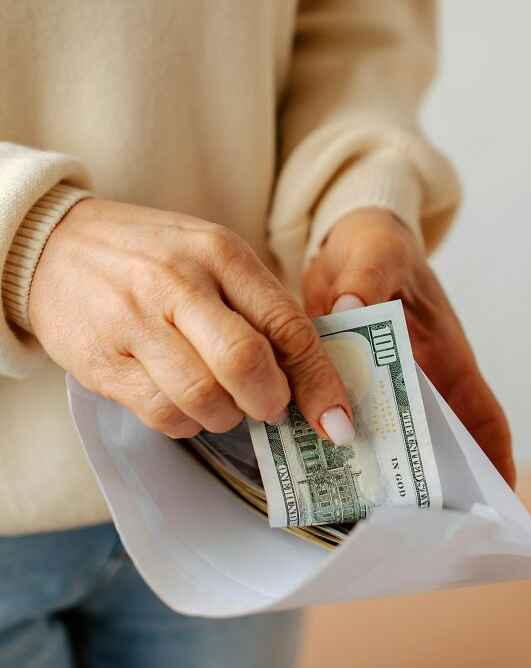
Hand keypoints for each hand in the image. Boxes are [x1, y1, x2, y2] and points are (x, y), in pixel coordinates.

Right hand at [28, 199, 352, 442]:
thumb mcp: (208, 253)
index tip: (337, 418)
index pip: (284, 324)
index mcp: (219, 252)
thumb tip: (307, 370)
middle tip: (272, 408)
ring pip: (204, 398)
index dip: (319, 380)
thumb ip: (254, 303)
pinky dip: (186, 423)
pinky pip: (161, 414)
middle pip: (246, 363)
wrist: (56, 244)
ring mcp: (136, 322)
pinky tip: (185, 405)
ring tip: (224, 403)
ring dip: (227, 416)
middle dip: (271, 402)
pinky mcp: (102, 361)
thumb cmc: (149, 254)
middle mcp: (179, 283)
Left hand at [303, 207, 514, 486]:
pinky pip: (346, 423)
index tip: (497, 502)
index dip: (494, 459)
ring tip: (362, 513)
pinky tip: (314, 471)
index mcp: (445, 356)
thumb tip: (351, 307)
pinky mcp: (346, 386)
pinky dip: (336, 446)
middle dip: (429, 484)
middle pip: (434, 443)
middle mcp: (419, 381)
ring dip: (379, 471)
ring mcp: (381, 387)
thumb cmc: (376, 245)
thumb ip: (368, 277)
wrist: (342, 241)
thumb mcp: (376, 253)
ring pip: (388, 441)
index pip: (481, 416)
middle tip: (413, 527)